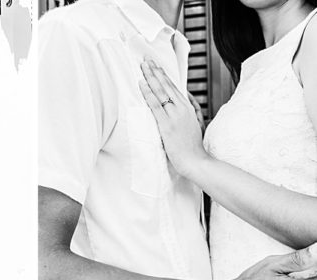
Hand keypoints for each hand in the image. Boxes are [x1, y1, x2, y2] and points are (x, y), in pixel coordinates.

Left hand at [138, 58, 209, 176]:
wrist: (196, 161)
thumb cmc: (194, 146)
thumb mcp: (196, 123)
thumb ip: (192, 109)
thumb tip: (185, 97)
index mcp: (188, 107)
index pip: (174, 87)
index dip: (164, 75)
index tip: (156, 65)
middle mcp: (182, 108)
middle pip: (167, 85)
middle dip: (156, 70)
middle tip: (146, 59)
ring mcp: (174, 115)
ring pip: (161, 91)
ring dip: (151, 77)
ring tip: (142, 66)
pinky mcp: (166, 124)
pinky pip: (155, 105)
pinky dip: (148, 93)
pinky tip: (142, 84)